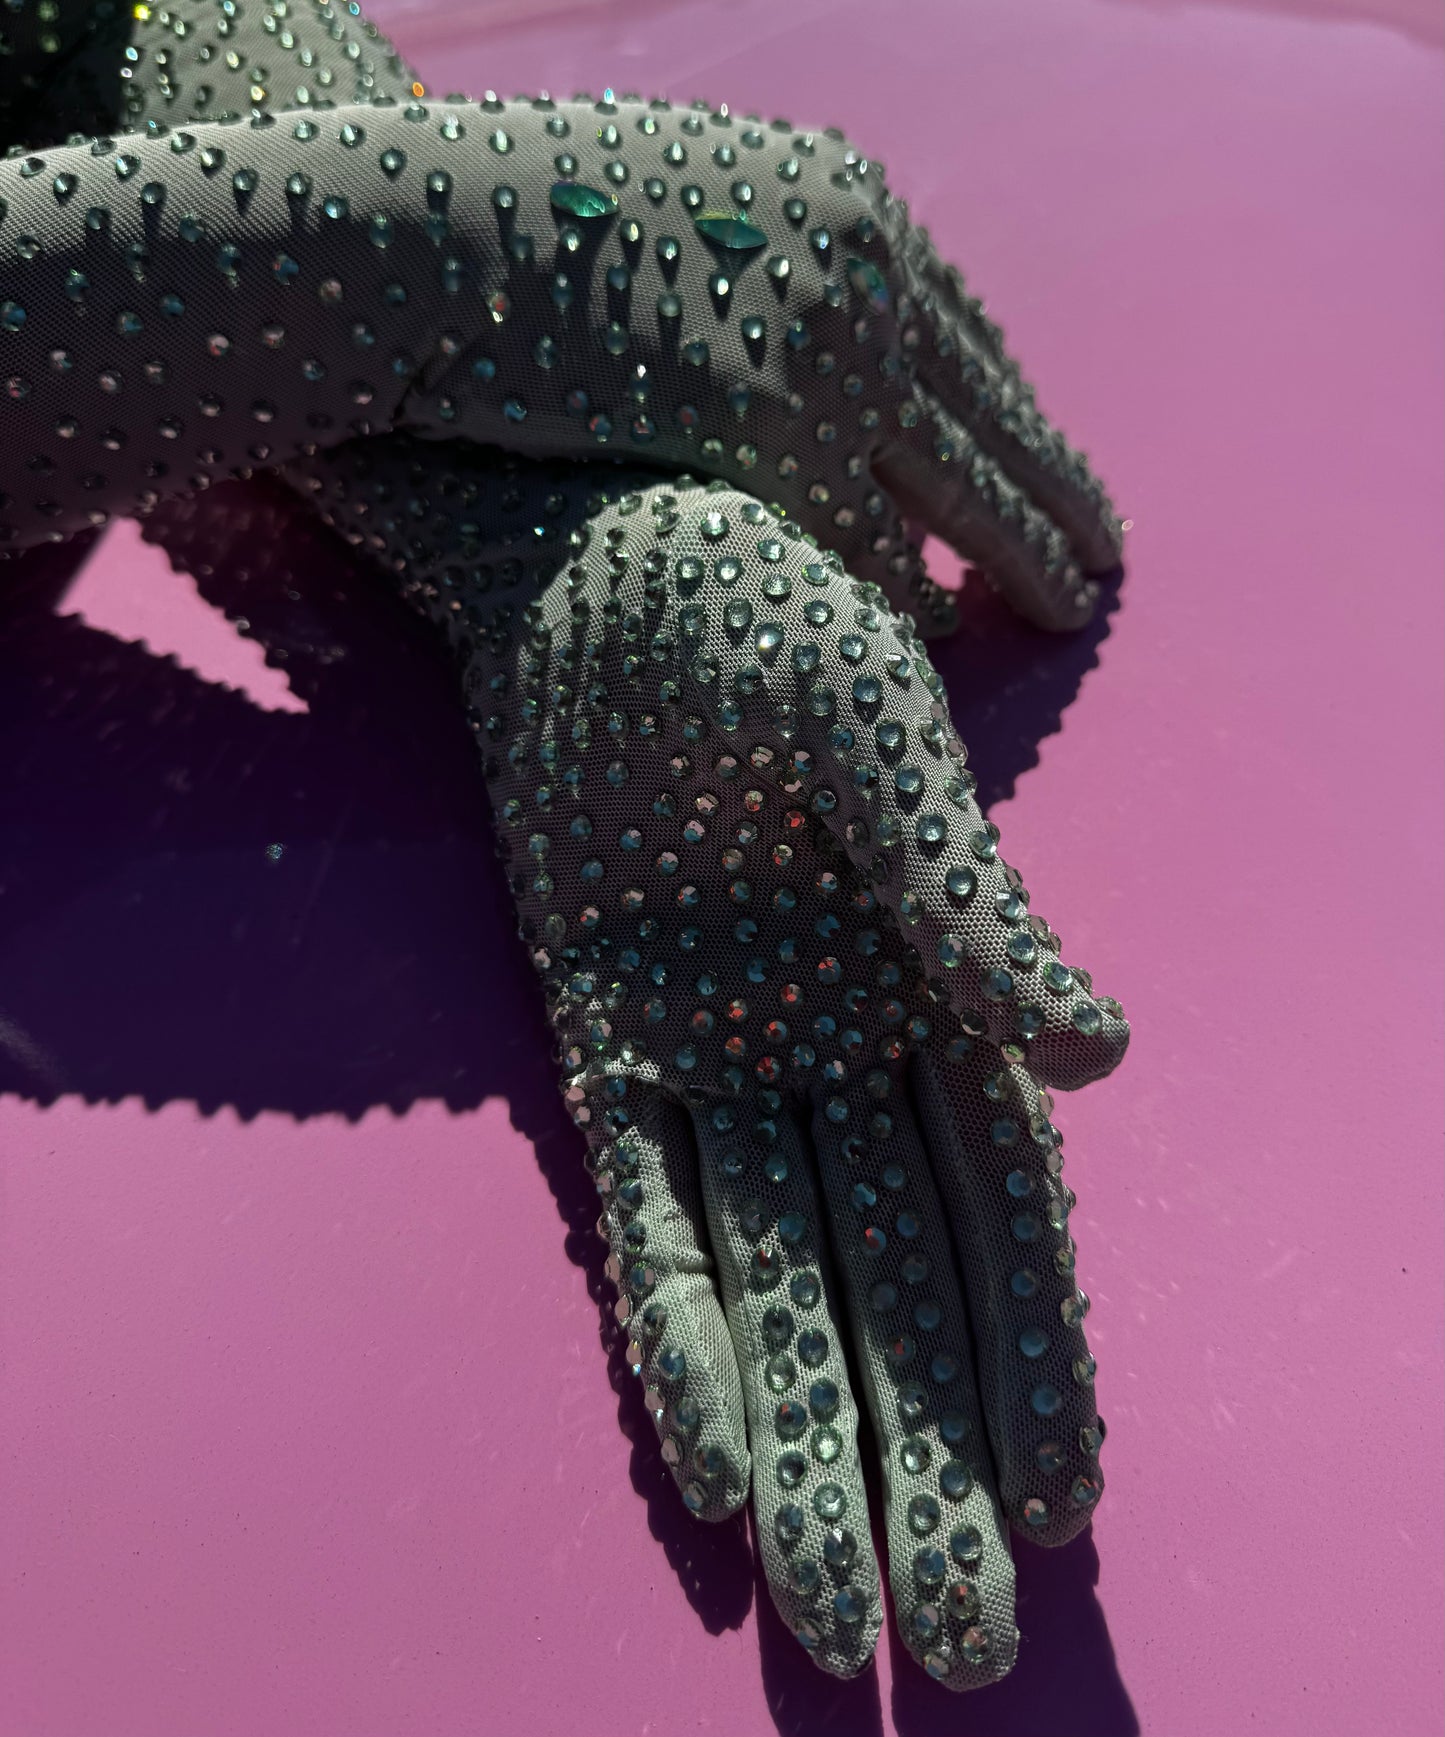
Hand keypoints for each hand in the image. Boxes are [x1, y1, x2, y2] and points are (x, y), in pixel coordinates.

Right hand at [1, 11, 1124, 634]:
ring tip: (1063, 614)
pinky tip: (940, 654)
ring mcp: (836, 371)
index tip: (1047, 468)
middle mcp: (870, 286)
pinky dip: (913, 611)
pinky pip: (876, 556)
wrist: (424, 236)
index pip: (968, 338)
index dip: (1012, 414)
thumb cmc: (503, 229)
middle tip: (1103, 567)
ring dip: (1026, 564)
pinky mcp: (783, 463)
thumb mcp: (662, 214)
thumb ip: (743, 276)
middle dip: (1060, 497)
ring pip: (971, 498)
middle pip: (1003, 418)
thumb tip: (763, 344)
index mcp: (850, 212)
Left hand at [283, 433, 1127, 1686]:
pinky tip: (700, 1456)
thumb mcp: (876, 735)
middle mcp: (827, 1040)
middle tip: (961, 1632)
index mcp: (925, 976)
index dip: (1030, 1346)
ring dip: (799, 1430)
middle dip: (920, 1450)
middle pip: (888, 1278)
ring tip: (820, 1597)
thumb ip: (966, 894)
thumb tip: (1099, 1054)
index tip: (1059, 1496)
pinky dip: (667, 1328)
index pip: (995, 1200)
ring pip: (767, 1273)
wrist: (592, 562)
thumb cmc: (757, 612)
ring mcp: (710, 1051)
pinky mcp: (597, 1036)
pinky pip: (637, 1209)